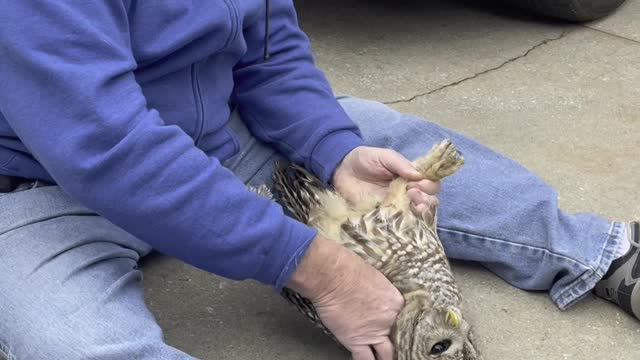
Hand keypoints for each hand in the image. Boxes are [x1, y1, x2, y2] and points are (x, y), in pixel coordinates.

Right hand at [287, 235, 403, 359]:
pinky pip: (365, 359)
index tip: (396, 328)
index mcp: (396, 303)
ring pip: (386, 354)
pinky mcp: (356, 340)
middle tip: (395, 347)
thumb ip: (381, 293)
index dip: (400, 326)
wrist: (331, 274)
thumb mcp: (376, 277)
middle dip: (396, 343)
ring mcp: (374, 332)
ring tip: (383, 357)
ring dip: (385, 357)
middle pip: (399, 339)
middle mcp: (390, 320)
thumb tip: (377, 297)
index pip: (405, 320)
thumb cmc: (349, 268)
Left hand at [332, 146, 439, 213]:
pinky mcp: (384, 216)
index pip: (430, 183)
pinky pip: (398, 222)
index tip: (420, 182)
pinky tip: (401, 216)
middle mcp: (407, 193)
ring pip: (417, 214)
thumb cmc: (365, 160)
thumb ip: (400, 164)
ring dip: (420, 210)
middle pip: (428, 200)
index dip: (430, 184)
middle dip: (426, 198)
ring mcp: (397, 206)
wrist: (341, 170)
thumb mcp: (384, 156)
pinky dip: (404, 221)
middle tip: (412, 192)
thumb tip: (418, 175)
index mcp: (411, 177)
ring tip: (412, 203)